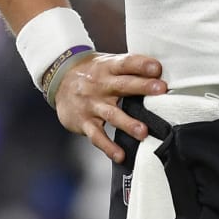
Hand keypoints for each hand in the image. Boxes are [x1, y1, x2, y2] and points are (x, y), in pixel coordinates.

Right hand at [53, 51, 167, 162]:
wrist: (58, 78)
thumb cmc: (91, 72)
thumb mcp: (106, 63)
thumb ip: (128, 68)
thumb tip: (160, 72)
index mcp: (107, 67)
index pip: (125, 63)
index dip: (141, 64)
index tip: (157, 68)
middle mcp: (99, 85)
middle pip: (122, 85)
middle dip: (142, 87)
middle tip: (161, 89)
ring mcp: (91, 104)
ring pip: (111, 114)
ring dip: (128, 123)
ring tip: (143, 131)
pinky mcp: (84, 122)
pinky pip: (97, 136)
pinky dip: (108, 147)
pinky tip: (120, 155)